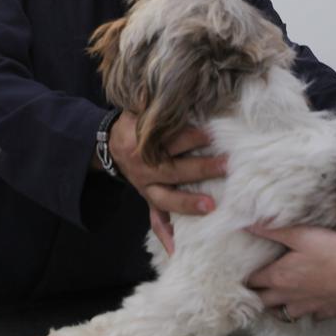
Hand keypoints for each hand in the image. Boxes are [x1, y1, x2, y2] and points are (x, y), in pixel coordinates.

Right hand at [107, 112, 226, 254]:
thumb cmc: (132, 125)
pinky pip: (155, 220)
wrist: (108, 147)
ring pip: (166, 199)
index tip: (210, 132)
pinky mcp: (149, 199)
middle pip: (174, 170)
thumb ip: (151, 102)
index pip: (169, 140)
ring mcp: (146, 187)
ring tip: (211, 207)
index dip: (189, 136)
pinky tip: (176, 250)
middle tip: (226, 165)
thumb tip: (166, 85)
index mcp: (142, 145)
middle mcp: (144, 169)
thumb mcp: (136, 110)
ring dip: (188, 204)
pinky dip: (165, 236)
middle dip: (200, 168)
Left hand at [246, 224, 335, 321]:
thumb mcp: (300, 234)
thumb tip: (247, 225)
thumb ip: (273, 230)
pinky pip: (311, 316)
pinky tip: (310, 303)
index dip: (246, 277)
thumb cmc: (330, 251)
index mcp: (279, 277)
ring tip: (278, 298)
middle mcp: (289, 296)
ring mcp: (307, 306)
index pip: (253, 281)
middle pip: (264, 302)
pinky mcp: (325, 310)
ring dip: (279, 307)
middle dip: (257, 295)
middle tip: (255, 288)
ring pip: (285, 313)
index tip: (244, 273)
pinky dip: (307, 311)